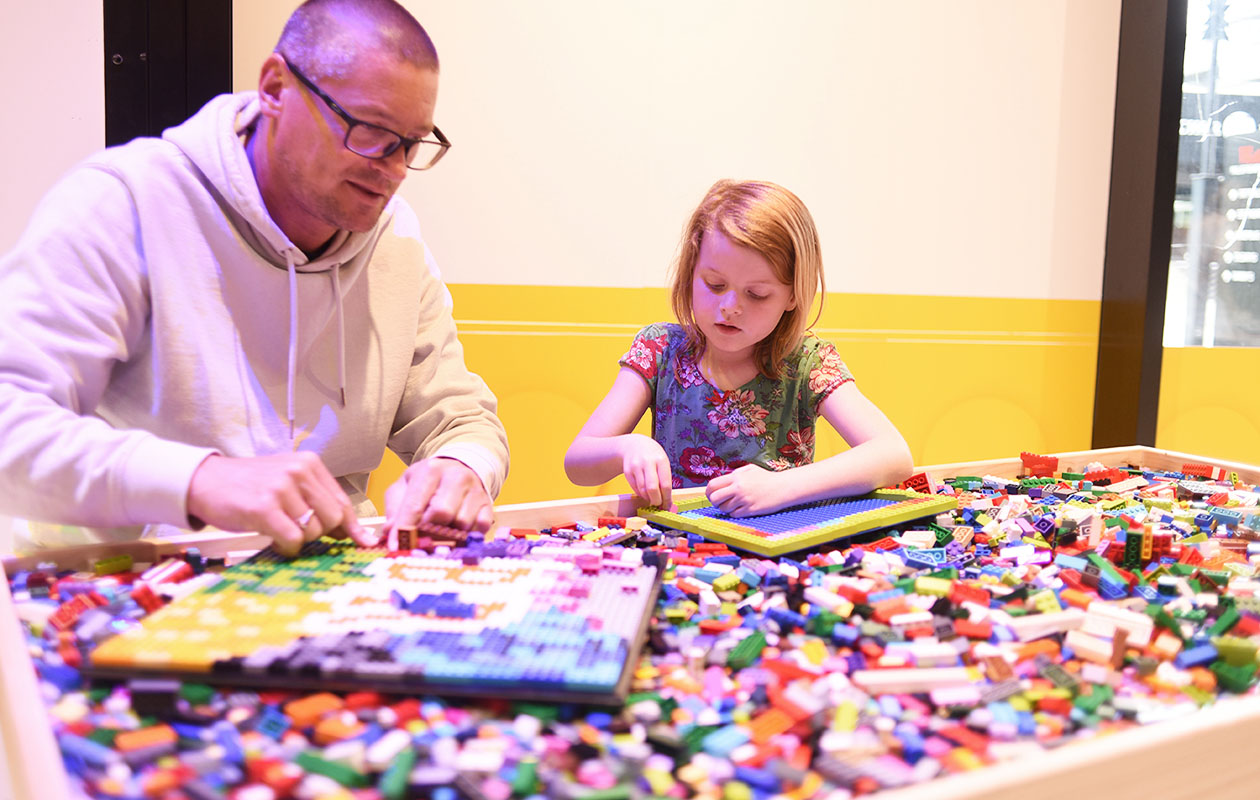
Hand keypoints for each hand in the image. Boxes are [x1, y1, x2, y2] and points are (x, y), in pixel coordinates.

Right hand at [187, 453, 371, 557]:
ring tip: (279, 529)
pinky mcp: (264, 508)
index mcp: (309, 464)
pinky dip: (287, 547)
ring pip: (314, 531)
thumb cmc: (249, 485)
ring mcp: (281, 489)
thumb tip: (348, 531)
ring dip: (299, 540)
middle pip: (333, 518)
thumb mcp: (287, 481)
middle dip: (320, 533)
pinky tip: (274, 539)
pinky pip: (293, 540)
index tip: (364, 542)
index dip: (353, 526)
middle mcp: (299, 472)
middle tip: (298, 531)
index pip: (342, 501)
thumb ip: (315, 499)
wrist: (204, 481)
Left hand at [383, 457, 493, 537]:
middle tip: (419, 541)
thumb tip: (391, 533)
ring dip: (448, 535)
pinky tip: (457, 533)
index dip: (404, 528)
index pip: (416, 504)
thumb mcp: (404, 488)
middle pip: (442, 513)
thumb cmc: (427, 483)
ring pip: (462, 523)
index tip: (396, 546)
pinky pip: (480, 528)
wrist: (458, 468)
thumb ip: (394, 510)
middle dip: (428, 531)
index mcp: (430, 470)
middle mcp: (456, 477)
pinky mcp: (488, 504)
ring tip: (439, 534)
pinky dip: (467, 536)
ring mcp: (475, 490)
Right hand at [621, 434, 671, 507]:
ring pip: (642, 490)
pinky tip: (644, 492)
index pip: (665, 484)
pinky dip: (641, 494)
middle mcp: (647, 462)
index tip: (667, 505)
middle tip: (659, 504)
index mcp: (660, 460)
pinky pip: (635, 488)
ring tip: (652, 498)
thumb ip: (665, 479)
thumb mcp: (662, 462)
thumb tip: (668, 501)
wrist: (634, 445)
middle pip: (652, 489)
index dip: (667, 498)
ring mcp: (636, 467)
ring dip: (648, 498)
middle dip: (656, 500)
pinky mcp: (627, 471)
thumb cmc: (653, 456)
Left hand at [706, 464, 793, 516]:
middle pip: (714, 498)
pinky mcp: (750, 510)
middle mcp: (738, 488)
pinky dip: (735, 513)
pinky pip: (734, 514)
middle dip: (714, 502)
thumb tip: (721, 481)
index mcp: (736, 477)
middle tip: (719, 502)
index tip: (711, 494)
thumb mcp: (750, 469)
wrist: (783, 487)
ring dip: (726, 508)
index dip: (709, 491)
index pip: (713, 485)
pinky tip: (741, 508)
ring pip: (724, 508)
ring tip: (733, 504)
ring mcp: (744, 500)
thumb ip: (735, 473)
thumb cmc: (767, 478)